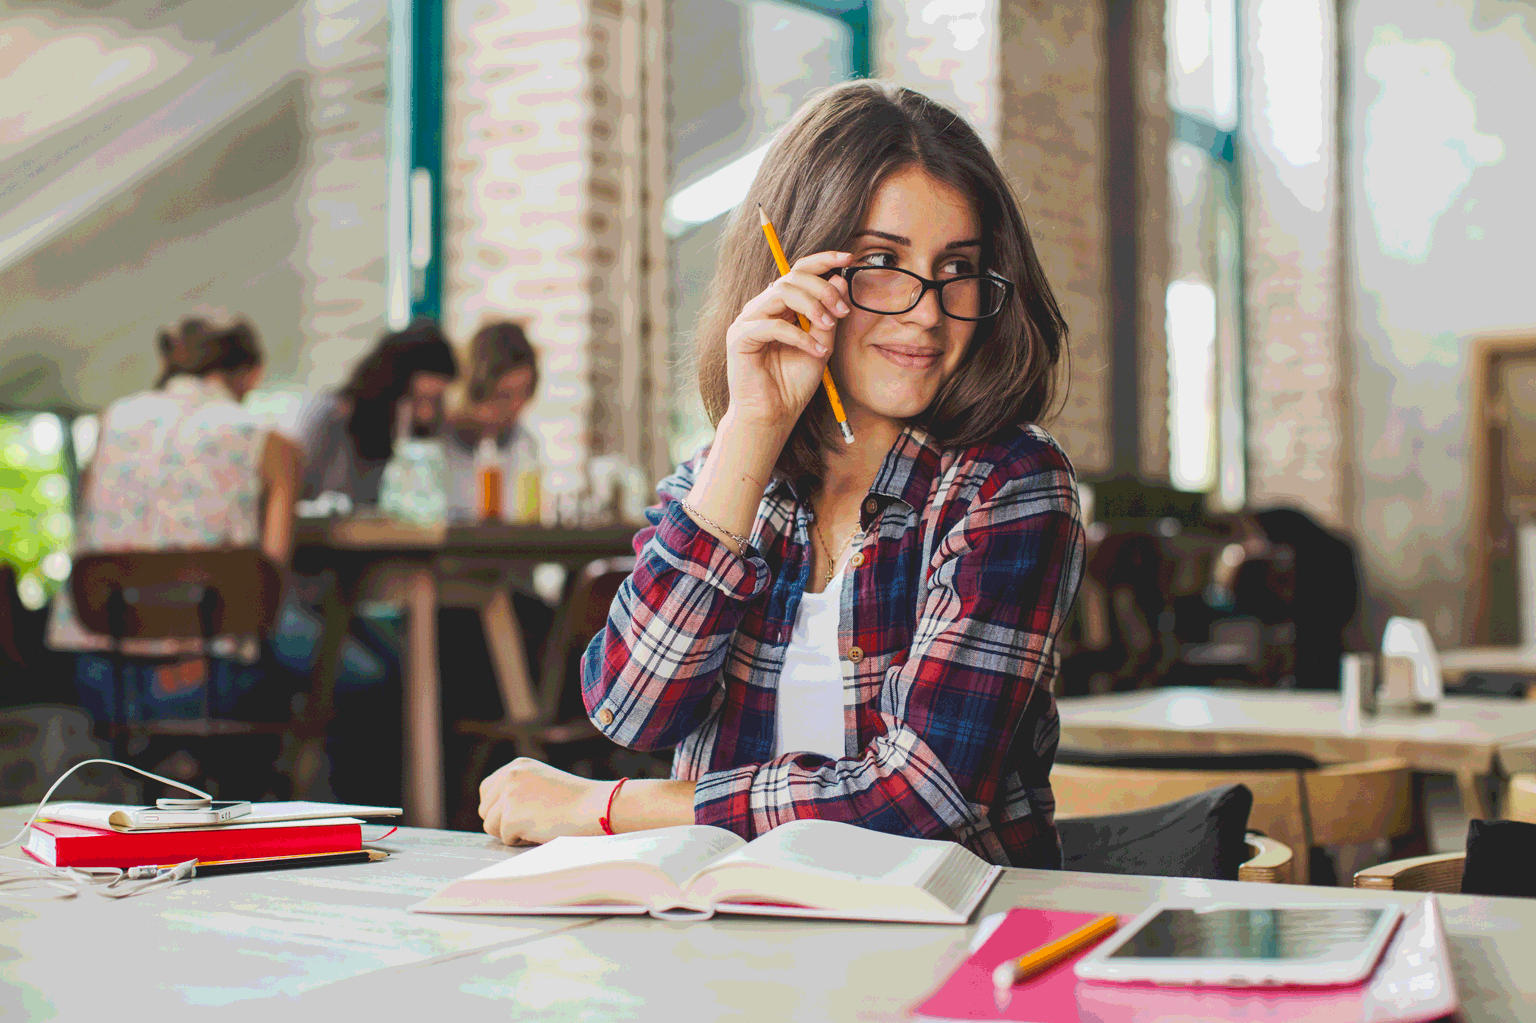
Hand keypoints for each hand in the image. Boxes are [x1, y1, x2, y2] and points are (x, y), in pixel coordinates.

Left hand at [478, 757, 609, 845]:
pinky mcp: (512, 816)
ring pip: (490, 826)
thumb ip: (518, 789)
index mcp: (517, 766)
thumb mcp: (542, 782)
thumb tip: (492, 812)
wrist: (594, 808)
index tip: (519, 813)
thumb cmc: (575, 801)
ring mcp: (509, 795)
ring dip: (510, 832)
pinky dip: (521, 840)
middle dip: (503, 821)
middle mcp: (510, 776)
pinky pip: (505, 838)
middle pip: (485, 810)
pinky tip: (541, 830)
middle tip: (531, 821)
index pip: (487, 790)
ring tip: (537, 824)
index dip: (499, 807)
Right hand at [724, 251, 853, 430]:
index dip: (823, 260)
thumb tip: (839, 279)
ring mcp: (748, 320)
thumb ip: (828, 314)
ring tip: (828, 328)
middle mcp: (762, 307)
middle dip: (822, 289)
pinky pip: (772, 325)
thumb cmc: (793, 383)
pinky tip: (815, 351)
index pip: (799, 271)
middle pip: (792, 278)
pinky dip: (799, 336)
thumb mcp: (822, 344)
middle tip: (842, 311)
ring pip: (781, 293)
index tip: (848, 258)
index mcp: (780, 306)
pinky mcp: (739, 337)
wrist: (773, 415)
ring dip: (811, 306)